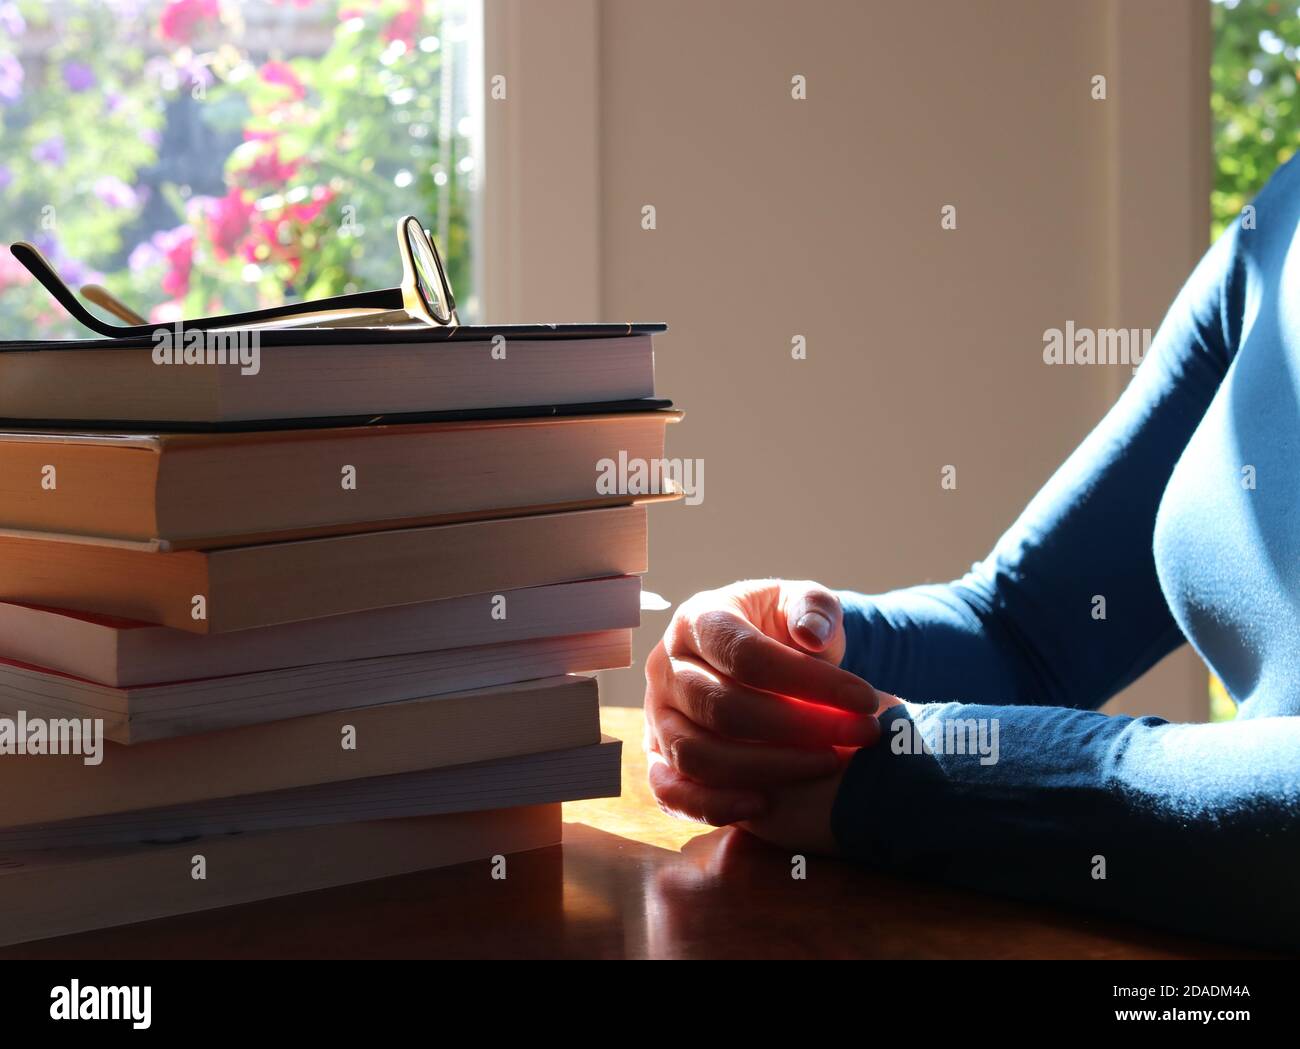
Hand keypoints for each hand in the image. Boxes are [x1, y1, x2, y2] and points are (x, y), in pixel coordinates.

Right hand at [644, 579, 885, 834]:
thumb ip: (814, 609)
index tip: (866, 699)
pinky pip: (670, 791)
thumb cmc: (781, 629)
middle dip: (799, 728)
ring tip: (827, 763)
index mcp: (697, 620)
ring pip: (696, 754)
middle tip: (859, 735)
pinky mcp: (658, 757)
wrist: (753, 658)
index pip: (745, 655)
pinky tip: (764, 805)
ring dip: (767, 768)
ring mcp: (656, 716)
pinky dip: (712, 804)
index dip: (809, 681)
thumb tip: (811, 636)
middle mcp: (665, 667)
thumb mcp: (803, 604)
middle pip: (722, 709)